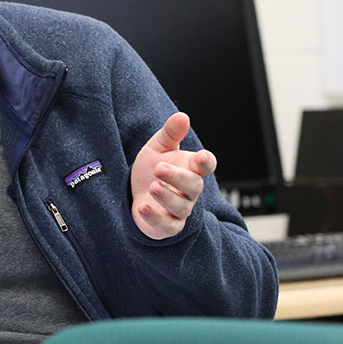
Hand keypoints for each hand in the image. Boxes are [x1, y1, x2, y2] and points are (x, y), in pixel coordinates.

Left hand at [130, 112, 217, 239]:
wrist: (136, 194)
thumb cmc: (152, 170)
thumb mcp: (158, 148)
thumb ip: (170, 133)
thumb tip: (182, 116)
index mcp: (190, 169)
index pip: (206, 165)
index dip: (206, 162)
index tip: (200, 157)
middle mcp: (188, 191)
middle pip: (193, 186)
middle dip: (178, 177)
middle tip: (159, 168)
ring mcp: (180, 210)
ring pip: (181, 207)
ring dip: (167, 197)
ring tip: (153, 186)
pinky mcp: (167, 226)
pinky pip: (167, 225)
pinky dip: (155, 217)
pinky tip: (143, 206)